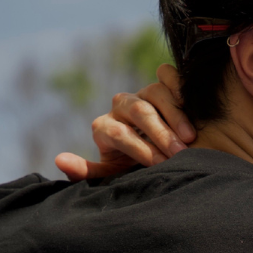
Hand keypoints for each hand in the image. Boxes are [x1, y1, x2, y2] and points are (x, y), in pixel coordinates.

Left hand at [55, 65, 194, 181]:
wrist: (167, 160)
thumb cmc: (137, 171)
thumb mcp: (114, 177)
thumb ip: (88, 172)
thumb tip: (60, 159)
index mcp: (106, 128)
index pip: (119, 133)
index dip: (141, 148)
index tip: (162, 164)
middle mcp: (122, 107)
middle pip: (138, 111)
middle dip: (160, 133)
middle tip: (180, 152)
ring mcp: (143, 93)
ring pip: (154, 92)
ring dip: (174, 114)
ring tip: (190, 137)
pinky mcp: (164, 83)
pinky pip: (168, 75)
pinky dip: (179, 87)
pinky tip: (192, 107)